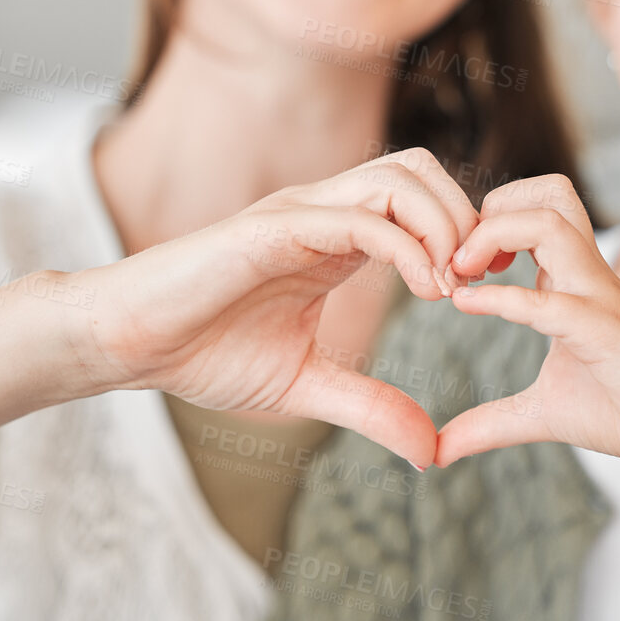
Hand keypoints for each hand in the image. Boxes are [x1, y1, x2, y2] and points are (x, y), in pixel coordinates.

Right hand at [53, 148, 477, 467]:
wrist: (130, 345)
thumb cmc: (203, 353)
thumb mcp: (306, 387)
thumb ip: (371, 406)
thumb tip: (430, 451)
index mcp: (336, 236)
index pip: (421, 199)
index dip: (465, 232)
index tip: (489, 288)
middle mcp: (323, 211)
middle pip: (421, 169)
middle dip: (467, 215)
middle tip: (483, 280)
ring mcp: (300, 212)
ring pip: (398, 177)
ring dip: (444, 224)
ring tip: (455, 287)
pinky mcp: (274, 227)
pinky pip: (358, 217)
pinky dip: (406, 245)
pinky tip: (425, 289)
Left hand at [436, 176, 619, 481]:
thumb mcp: (544, 413)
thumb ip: (492, 422)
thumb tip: (438, 450)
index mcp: (571, 280)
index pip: (530, 211)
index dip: (482, 225)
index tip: (448, 270)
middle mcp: (586, 275)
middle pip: (546, 192)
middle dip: (490, 208)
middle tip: (458, 258)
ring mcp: (600, 297)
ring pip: (551, 222)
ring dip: (494, 234)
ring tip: (462, 273)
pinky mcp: (609, 331)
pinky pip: (554, 301)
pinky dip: (504, 299)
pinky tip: (467, 307)